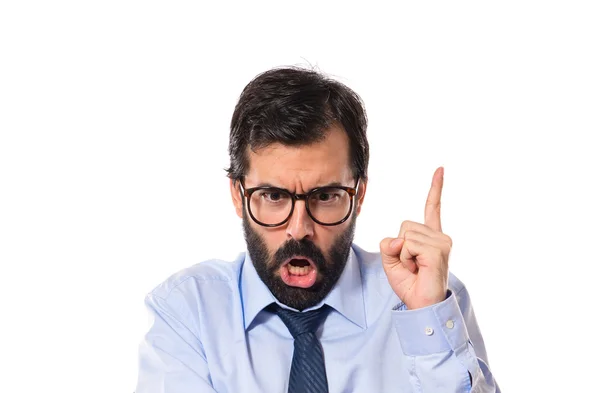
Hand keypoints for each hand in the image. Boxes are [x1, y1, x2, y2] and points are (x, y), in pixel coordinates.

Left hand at [379, 167, 451, 309]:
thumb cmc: (410, 284)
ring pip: (405, 235)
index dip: (435, 188)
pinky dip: (406, 258)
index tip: (440, 169)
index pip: (432, 208)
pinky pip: (408, 245)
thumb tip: (398, 239)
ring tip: (415, 268)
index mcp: (431, 237)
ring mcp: (441, 243)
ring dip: (403, 255)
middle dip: (399, 247)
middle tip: (410, 265)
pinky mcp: (438, 250)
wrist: (421, 305)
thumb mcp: (391, 260)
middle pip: (405, 225)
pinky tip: (418, 268)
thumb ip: (389, 244)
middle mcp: (440, 237)